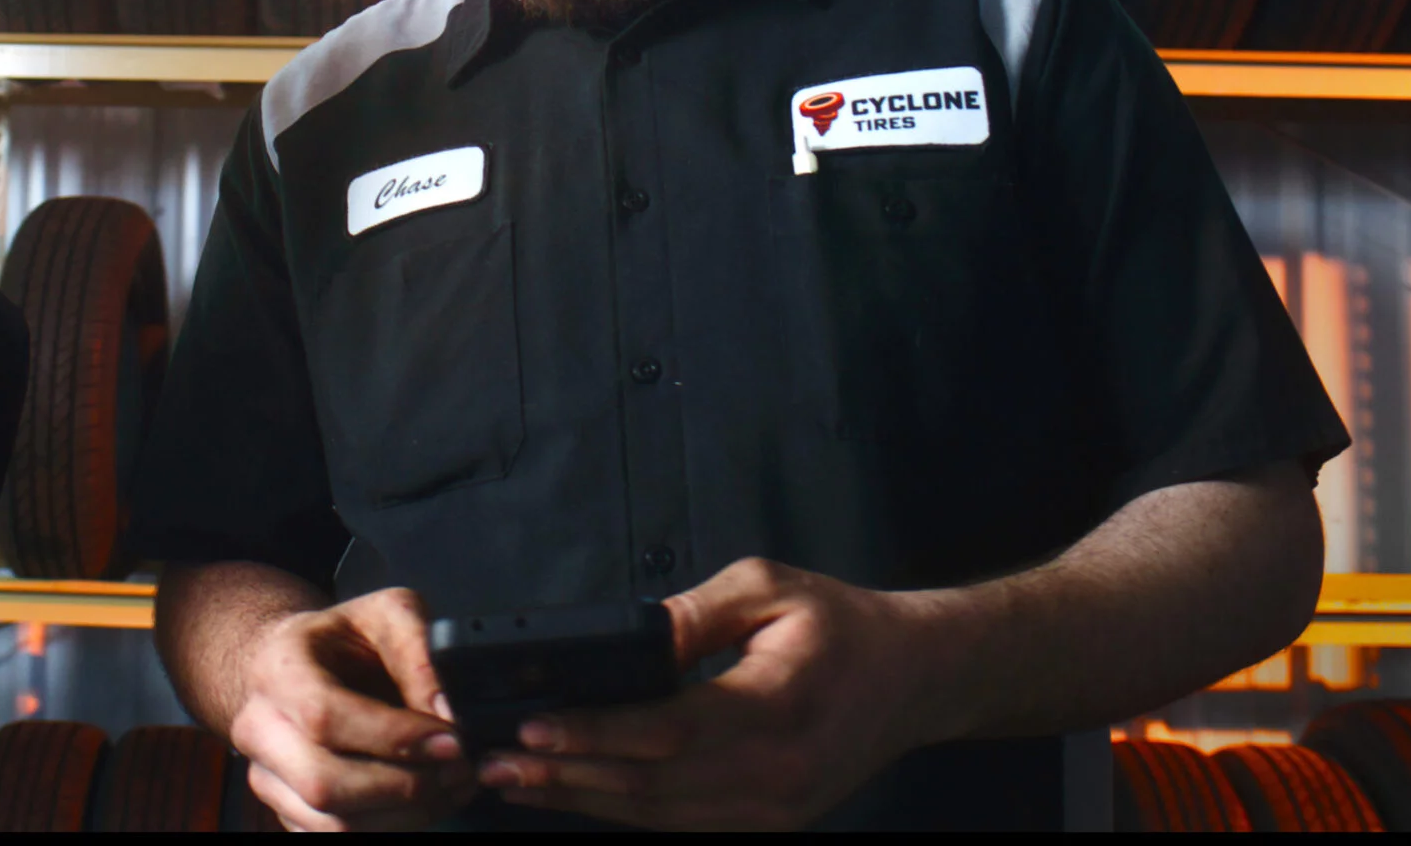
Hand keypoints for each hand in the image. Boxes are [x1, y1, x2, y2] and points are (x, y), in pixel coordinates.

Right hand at [229, 586, 480, 830]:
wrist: (298, 662)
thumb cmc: (344, 638)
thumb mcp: (389, 614)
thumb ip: (420, 654)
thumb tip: (446, 714)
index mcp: (279, 668)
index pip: (325, 715)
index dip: (393, 737)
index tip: (450, 740)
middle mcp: (259, 726)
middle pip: (324, 782)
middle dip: (405, 786)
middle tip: (457, 770)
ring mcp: (266, 774)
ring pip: (331, 823)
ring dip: (404, 816)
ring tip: (449, 788)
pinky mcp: (284, 808)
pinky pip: (333, 837)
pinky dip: (389, 828)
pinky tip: (423, 803)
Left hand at [474, 557, 946, 829]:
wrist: (918, 679)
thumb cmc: (842, 624)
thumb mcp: (770, 587)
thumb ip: (693, 614)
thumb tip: (628, 642)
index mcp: (775, 707)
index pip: (666, 732)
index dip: (593, 734)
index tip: (530, 725)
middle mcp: (775, 774)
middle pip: (650, 787)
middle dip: (565, 775)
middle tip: (493, 761)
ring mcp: (774, 810)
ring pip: (659, 816)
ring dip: (582, 799)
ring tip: (515, 780)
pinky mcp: (769, 822)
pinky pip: (681, 823)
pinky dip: (622, 810)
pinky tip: (574, 790)